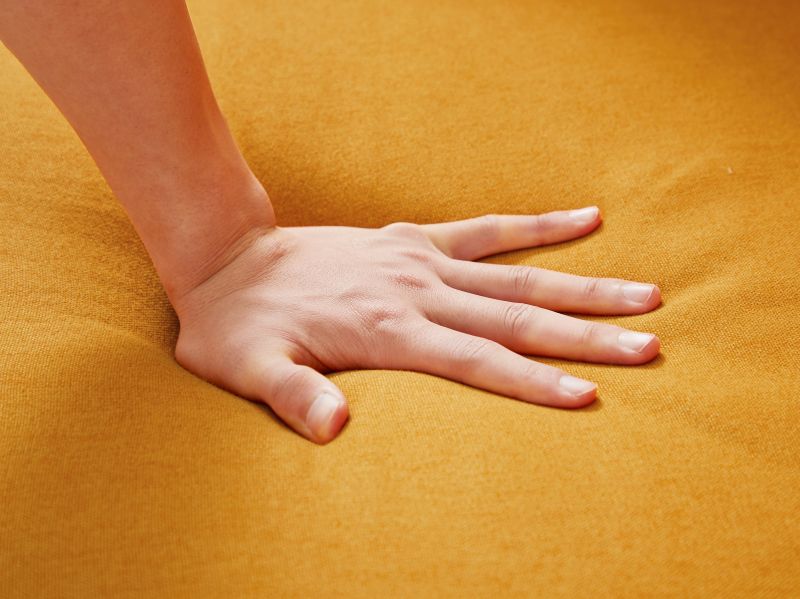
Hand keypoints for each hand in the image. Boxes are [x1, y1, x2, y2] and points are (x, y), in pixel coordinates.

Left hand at [171, 206, 660, 443]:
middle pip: (516, 317)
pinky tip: (587, 220)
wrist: (228, 258)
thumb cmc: (239, 327)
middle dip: (586, 337)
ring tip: (646, 292)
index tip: (589, 396)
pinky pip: (487, 230)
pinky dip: (538, 226)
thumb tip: (334, 430)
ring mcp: (420, 260)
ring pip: (517, 275)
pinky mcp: (415, 238)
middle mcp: (416, 291)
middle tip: (650, 347)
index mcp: (386, 330)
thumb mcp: (251, 370)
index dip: (532, 383)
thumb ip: (294, 396)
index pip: (476, 362)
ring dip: (584, 287)